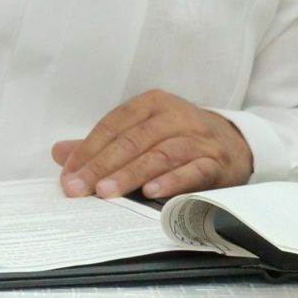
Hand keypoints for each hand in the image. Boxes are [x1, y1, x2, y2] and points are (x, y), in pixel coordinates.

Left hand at [54, 89, 253, 200]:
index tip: (68, 175)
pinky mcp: (218, 162)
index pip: (113, 125)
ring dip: (130, 175)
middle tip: (79, 188)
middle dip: (101, 166)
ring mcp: (199, 138)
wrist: (237, 143)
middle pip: (132, 141)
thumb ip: (102, 144)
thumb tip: (59, 153)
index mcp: (152, 104)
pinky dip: (172, 182)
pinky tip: (151, 193)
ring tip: (106, 191)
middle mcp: (176, 116)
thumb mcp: (142, 133)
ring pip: (160, 155)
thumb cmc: (178, 138)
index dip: (88, 150)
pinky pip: (193, 171)